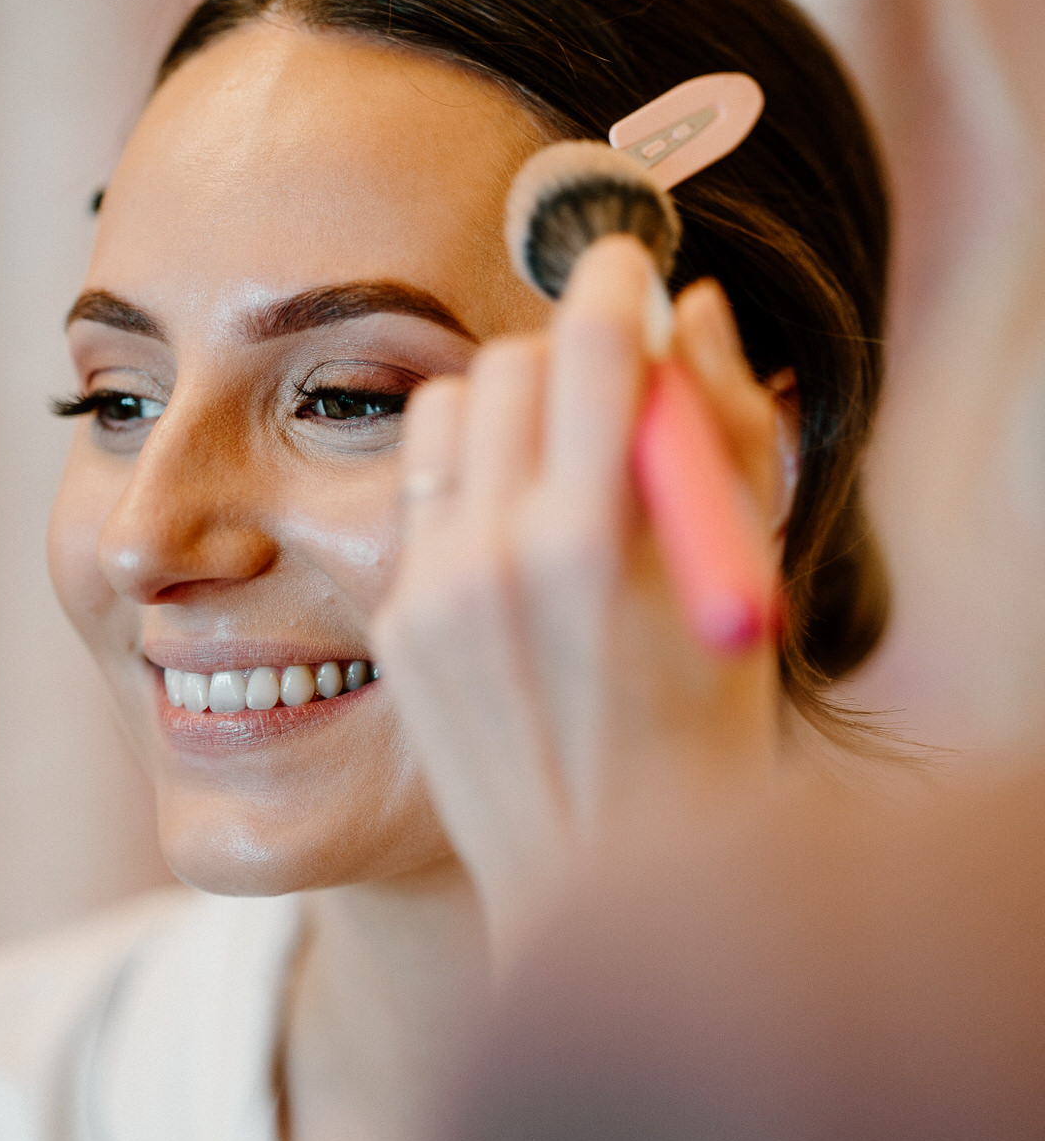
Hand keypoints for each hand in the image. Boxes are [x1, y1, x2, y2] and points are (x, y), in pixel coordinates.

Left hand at [372, 235, 793, 947]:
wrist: (608, 878)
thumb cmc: (706, 733)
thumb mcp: (741, 584)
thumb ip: (724, 434)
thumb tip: (689, 311)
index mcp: (600, 541)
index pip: (589, 345)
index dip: (612, 283)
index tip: (624, 262)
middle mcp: (499, 555)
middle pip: (507, 363)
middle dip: (563, 353)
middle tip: (604, 388)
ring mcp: (433, 591)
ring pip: (444, 414)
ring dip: (504, 408)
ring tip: (554, 465)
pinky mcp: (398, 622)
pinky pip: (421, 495)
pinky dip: (469, 486)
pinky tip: (514, 544)